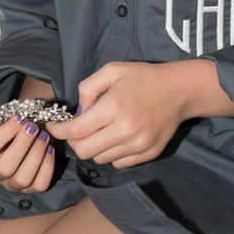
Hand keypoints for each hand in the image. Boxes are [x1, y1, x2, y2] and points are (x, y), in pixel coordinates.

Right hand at [0, 117, 54, 192]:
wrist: (22, 139)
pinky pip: (39, 184)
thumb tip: (23, 113)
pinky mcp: (28, 190)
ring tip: (44, 136)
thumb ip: (11, 117)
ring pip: (22, 179)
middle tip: (33, 127)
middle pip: (4, 168)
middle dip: (22, 146)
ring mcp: (11, 184)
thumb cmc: (13, 129)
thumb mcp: (6, 121)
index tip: (20, 119)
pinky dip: (47, 166)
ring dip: (36, 155)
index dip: (5, 133)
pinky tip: (50, 149)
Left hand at [46, 61, 187, 168]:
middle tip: (76, 129)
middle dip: (74, 141)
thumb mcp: (112, 70)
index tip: (54, 127)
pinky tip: (117, 136)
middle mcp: (125, 130)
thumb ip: (88, 88)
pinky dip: (111, 153)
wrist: (179, 90)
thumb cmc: (143, 77)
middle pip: (84, 150)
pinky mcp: (147, 154)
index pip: (75, 130)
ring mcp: (138, 145)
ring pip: (99, 159)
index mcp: (113, 107)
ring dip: (93, 146)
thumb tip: (78, 112)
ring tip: (101, 129)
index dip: (59, 130)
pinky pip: (118, 163)